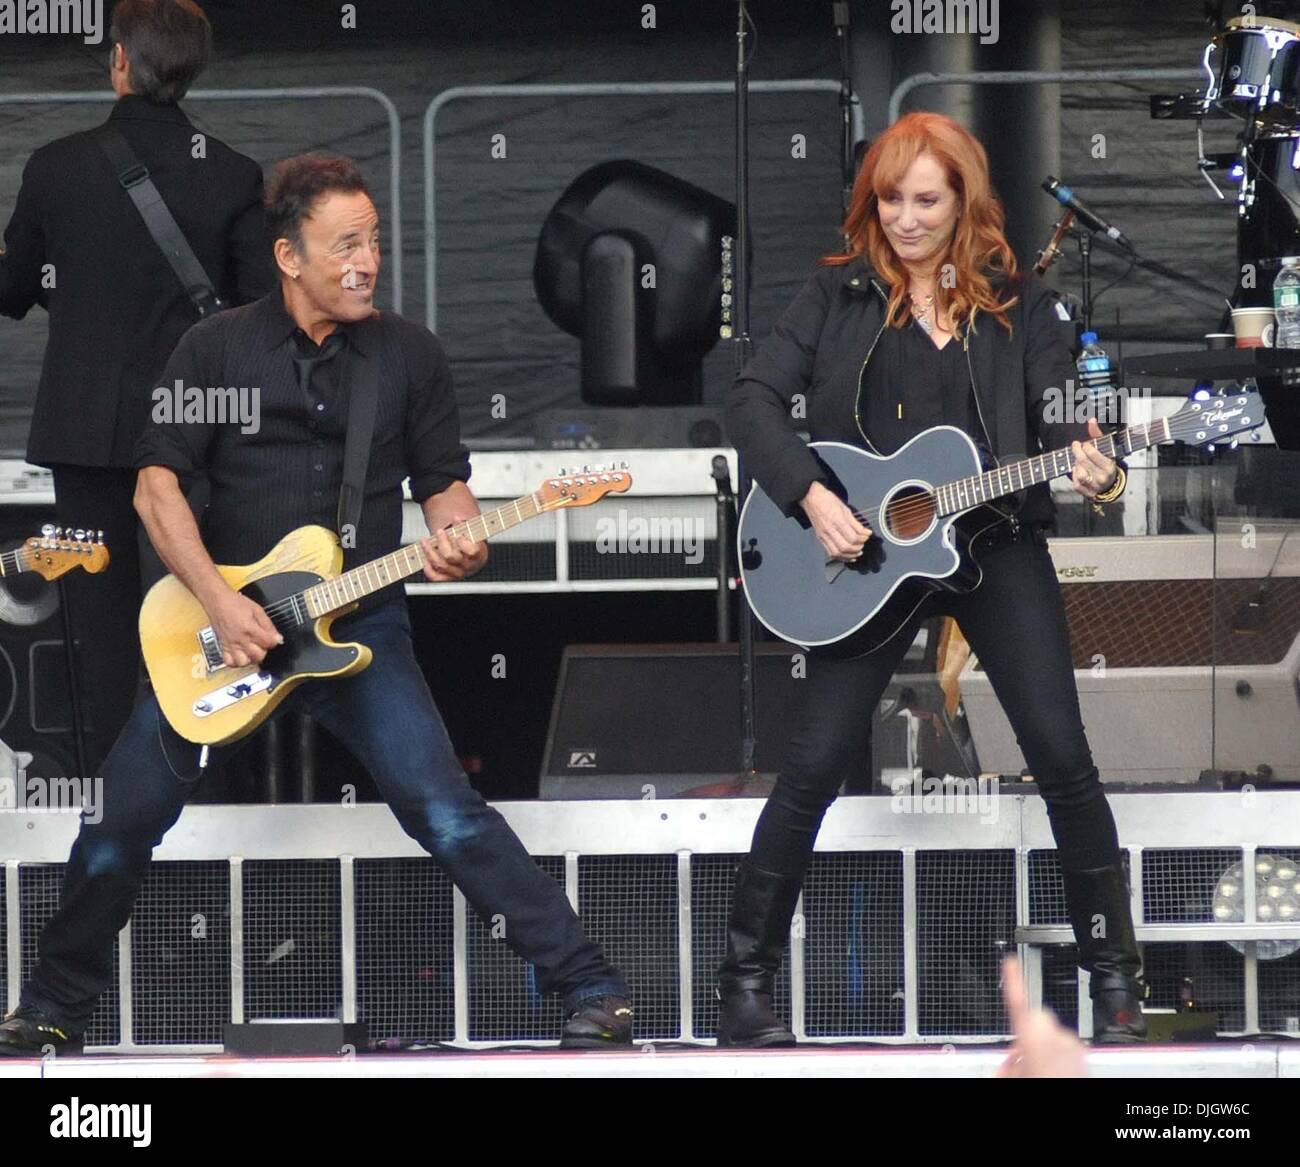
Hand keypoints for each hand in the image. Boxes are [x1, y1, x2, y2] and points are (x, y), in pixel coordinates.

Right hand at [207, 588, 282, 668]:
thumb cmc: (234, 603)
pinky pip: (229, 662)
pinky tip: (241, 655)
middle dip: (264, 651)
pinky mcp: (223, 646)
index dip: (274, 641)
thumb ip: (268, 625)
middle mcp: (239, 639)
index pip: (268, 643)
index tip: (274, 638)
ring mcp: (230, 644)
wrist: (217, 600)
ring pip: (243, 662)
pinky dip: (236, 662)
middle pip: (257, 656)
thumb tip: (277, 637)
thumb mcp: (257, 610)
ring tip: (252, 651)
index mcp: (249, 628)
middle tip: (263, 644)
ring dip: (250, 659)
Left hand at [418, 525, 487, 581]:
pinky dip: (429, 570)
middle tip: (439, 531)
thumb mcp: (473, 532)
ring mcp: (457, 573)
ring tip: (424, 541)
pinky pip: (436, 577)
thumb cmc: (472, 542)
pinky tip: (426, 560)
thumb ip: (465, 524)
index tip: (457, 534)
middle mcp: (467, 566)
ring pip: (440, 565)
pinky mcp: (448, 578)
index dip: (463, 543)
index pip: (471, 551)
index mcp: (477, 555)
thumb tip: (456, 518)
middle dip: (442, 542)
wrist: (472, 556)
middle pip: (451, 557)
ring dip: (429, 552)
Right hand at [800, 480, 872, 560]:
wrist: (811, 498)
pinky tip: (848, 556)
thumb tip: (865, 532)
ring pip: (837, 553)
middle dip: (857, 548)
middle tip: (863, 544)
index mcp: (837, 520)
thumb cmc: (827, 500)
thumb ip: (855, 523)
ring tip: (857, 552)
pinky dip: (841, 557)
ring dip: (850, 555)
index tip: (867, 535)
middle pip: (845, 547)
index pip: (852, 537)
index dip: (863, 538)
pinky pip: (830, 553)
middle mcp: (829, 530)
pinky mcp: (820, 539)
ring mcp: (823, 535)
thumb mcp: (845, 508)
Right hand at [996, 955, 1088, 1077]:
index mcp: (1035, 1045)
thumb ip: (1009, 1059)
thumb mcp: (1007, 1077)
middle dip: (1029, 1031)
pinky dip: (1060, 1055)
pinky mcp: (1087, 1060)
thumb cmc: (1041, 1083)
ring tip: (1041, 1071)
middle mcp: (1060, 1043)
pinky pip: (1068, 1046)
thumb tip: (1013, 1051)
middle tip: (1022, 1059)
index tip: (1010, 959)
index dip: (1014, 980)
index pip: (1020, 1004)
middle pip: (1039, 1018)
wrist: (1075, 1121)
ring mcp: (1077, 1051)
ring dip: (1046, 1045)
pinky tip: (1055, 1072)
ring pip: (1054, 1032)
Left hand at [1070, 418, 1117, 499]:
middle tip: (1075, 446)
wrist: (1111, 485)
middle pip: (1083, 461)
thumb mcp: (1106, 449)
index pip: (1093, 454)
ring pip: (1079, 473)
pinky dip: (1074, 476)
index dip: (1085, 446)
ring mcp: (1095, 486)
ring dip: (1076, 465)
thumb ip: (1097, 434)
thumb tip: (1091, 420)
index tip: (1083, 443)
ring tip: (1078, 461)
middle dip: (1076, 451)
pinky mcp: (1087, 492)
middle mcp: (1103, 477)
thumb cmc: (1107, 464)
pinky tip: (1078, 470)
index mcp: (1109, 466)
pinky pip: (1076, 484)